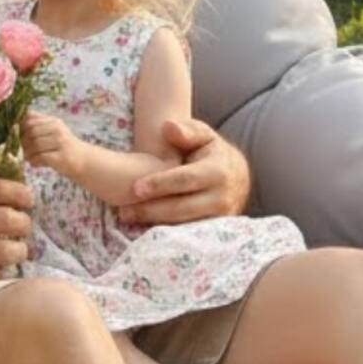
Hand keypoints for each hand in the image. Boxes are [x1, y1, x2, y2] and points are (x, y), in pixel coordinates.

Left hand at [20, 107, 79, 173]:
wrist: (83, 160)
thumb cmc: (62, 147)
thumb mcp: (52, 132)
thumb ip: (37, 127)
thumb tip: (15, 126)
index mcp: (53, 121)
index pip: (30, 119)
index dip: (20, 128)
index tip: (18, 137)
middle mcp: (57, 129)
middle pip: (31, 132)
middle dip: (23, 142)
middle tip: (22, 150)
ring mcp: (60, 142)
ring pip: (35, 145)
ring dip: (28, 153)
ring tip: (29, 158)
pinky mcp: (61, 157)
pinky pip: (41, 157)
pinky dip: (34, 161)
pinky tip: (35, 163)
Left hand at [117, 116, 250, 226]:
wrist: (238, 179)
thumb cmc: (213, 153)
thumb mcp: (204, 136)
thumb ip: (187, 131)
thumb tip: (168, 127)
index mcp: (218, 172)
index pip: (185, 179)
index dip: (160, 184)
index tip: (136, 187)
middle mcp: (222, 198)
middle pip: (181, 208)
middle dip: (151, 210)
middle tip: (123, 211)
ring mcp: (219, 219)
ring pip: (182, 226)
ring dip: (153, 224)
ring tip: (128, 219)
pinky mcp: (213, 233)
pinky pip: (186, 236)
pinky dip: (164, 234)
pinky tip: (143, 230)